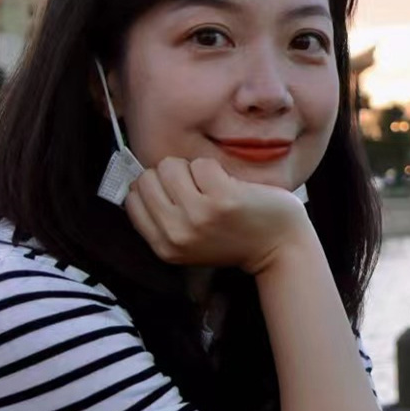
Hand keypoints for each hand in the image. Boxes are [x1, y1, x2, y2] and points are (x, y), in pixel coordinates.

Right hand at [125, 156, 309, 273]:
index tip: (172, 193)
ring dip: (192, 170)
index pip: (131, 199)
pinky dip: (214, 169)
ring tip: (211, 188)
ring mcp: (199, 216)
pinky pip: (201, 163)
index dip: (151, 188)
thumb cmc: (233, 237)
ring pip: (171, 166)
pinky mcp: (222, 198)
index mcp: (164, 247)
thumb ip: (162, 218)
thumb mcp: (188, 241)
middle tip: (194, 190)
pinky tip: (228, 186)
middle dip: (169, 176)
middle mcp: (177, 234)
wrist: (278, 246)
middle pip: (147, 178)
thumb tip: (138, 180)